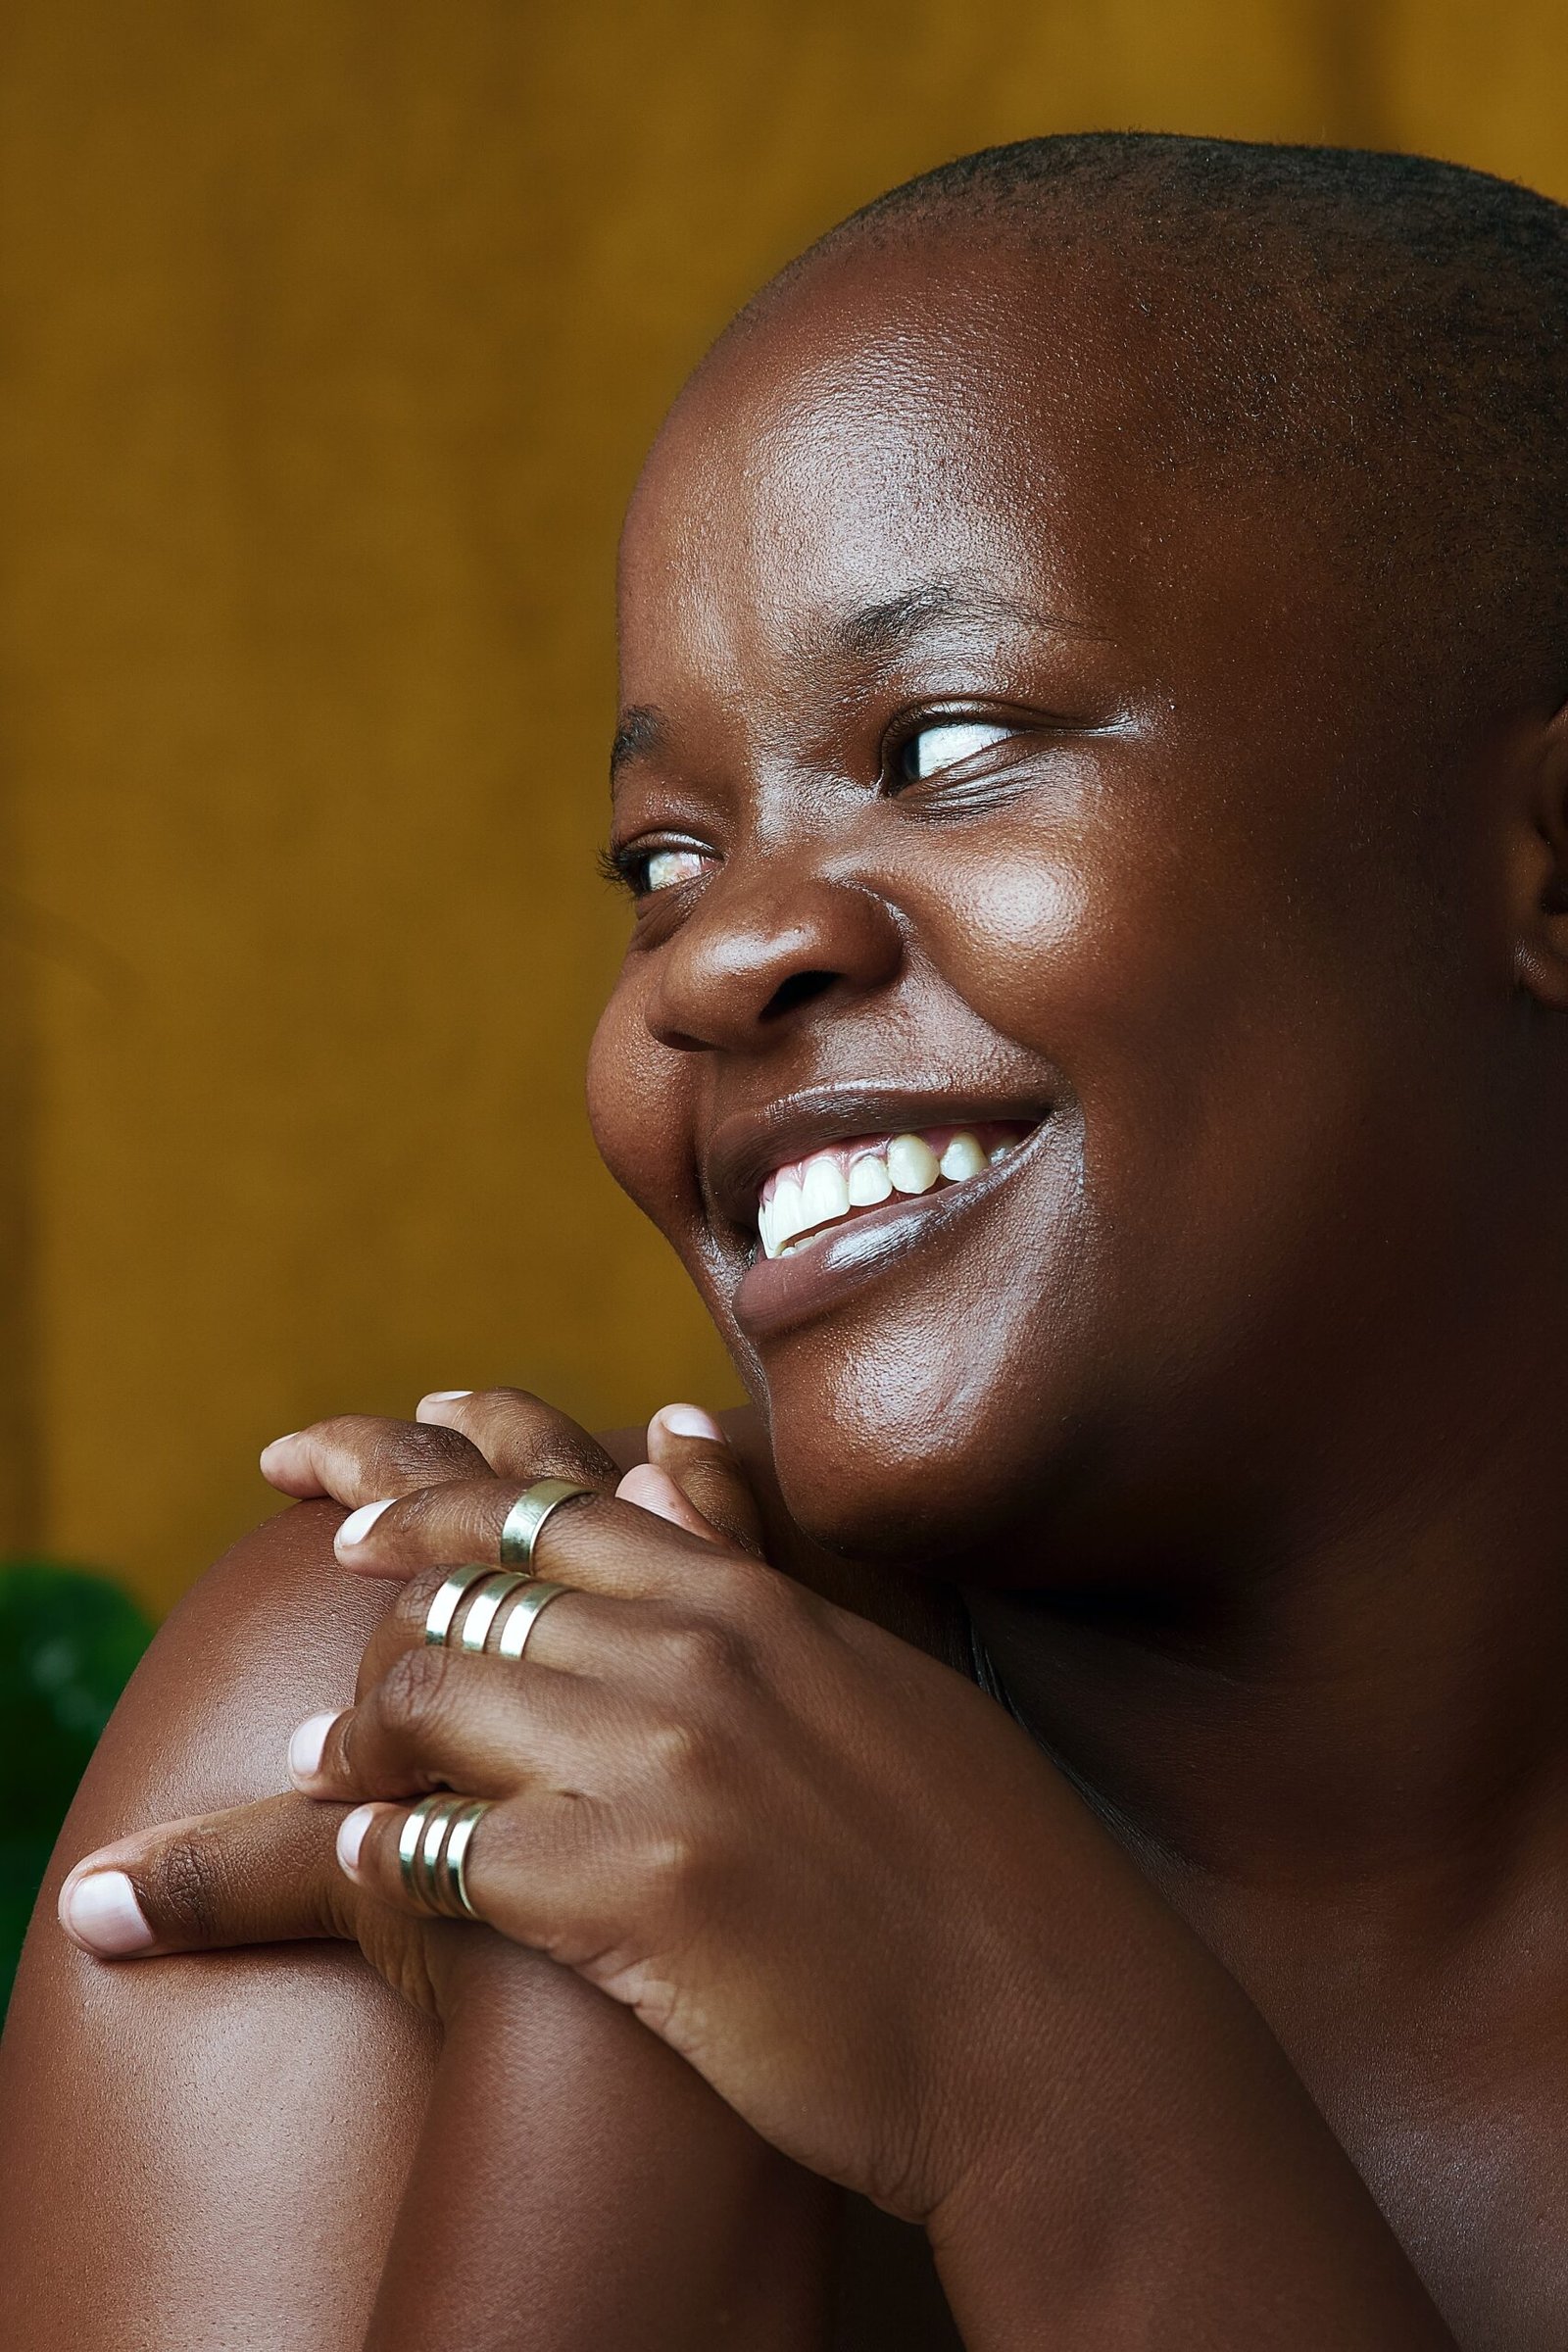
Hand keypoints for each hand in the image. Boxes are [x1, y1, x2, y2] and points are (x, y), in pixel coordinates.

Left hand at [62, 1386, 1080, 2224]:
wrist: (1054, 2028)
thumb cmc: (980, 1860)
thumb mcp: (876, 1670)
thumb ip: (758, 1561)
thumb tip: (666, 1434)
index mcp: (754, 1606)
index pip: (547, 1514)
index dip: (427, 1516)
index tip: (357, 1538)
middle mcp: (700, 1662)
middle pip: (466, 1604)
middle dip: (373, 1646)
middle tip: (326, 1714)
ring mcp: (668, 1772)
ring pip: (434, 1704)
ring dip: (359, 1750)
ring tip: (333, 1790)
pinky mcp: (638, 1898)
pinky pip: (446, 1852)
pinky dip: (388, 1859)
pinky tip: (373, 1872)